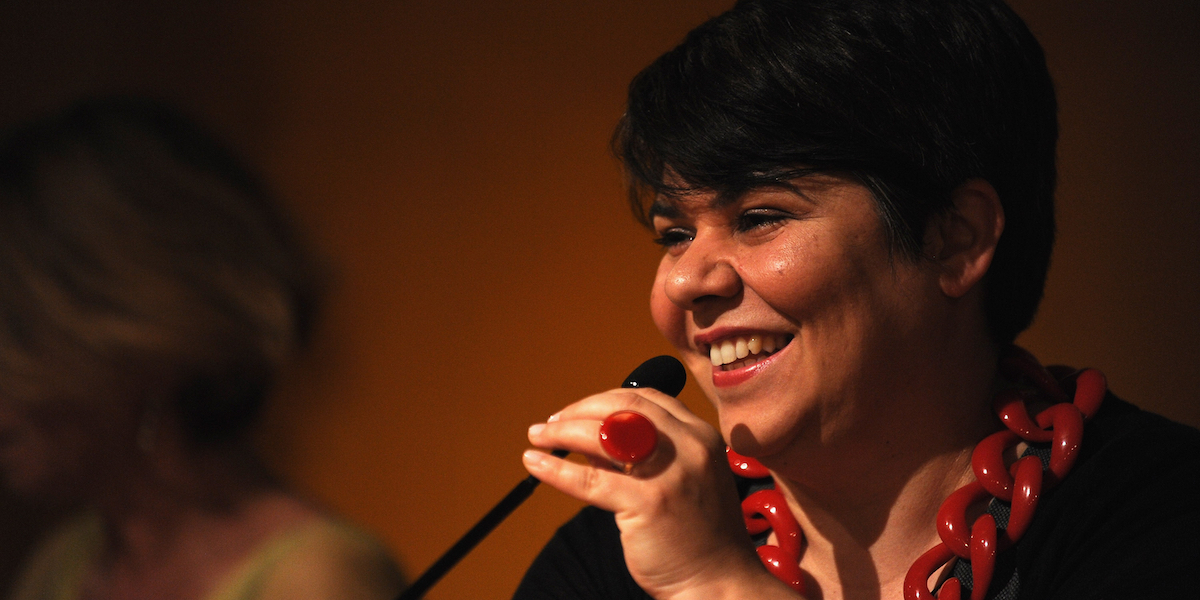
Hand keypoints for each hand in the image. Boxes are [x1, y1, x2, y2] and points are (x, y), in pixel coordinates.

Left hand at [524, 388, 796, 598]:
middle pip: (623, 406)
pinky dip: (557, 468)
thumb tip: (588, 442)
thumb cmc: (697, 536)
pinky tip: (535, 462)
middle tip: (551, 422)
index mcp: (700, 436)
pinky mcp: (650, 503)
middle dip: (579, 409)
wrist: (718, 582)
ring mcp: (671, 473)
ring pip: (603, 434)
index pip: (646, 398)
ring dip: (562, 430)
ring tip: (537, 436)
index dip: (604, 399)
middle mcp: (689, 446)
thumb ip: (637, 458)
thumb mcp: (677, 481)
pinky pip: (591, 479)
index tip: (578, 411)